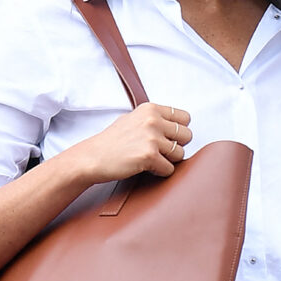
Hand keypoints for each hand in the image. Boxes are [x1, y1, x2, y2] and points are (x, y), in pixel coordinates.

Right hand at [63, 103, 191, 183]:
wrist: (92, 157)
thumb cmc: (111, 141)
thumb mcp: (132, 119)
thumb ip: (153, 118)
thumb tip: (175, 124)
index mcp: (150, 109)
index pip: (185, 118)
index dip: (178, 131)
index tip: (167, 138)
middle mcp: (152, 120)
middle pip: (187, 136)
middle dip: (176, 146)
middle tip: (159, 151)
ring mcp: (151, 137)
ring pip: (180, 154)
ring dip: (168, 161)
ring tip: (151, 160)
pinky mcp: (149, 155)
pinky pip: (169, 169)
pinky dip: (160, 172)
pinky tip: (146, 167)